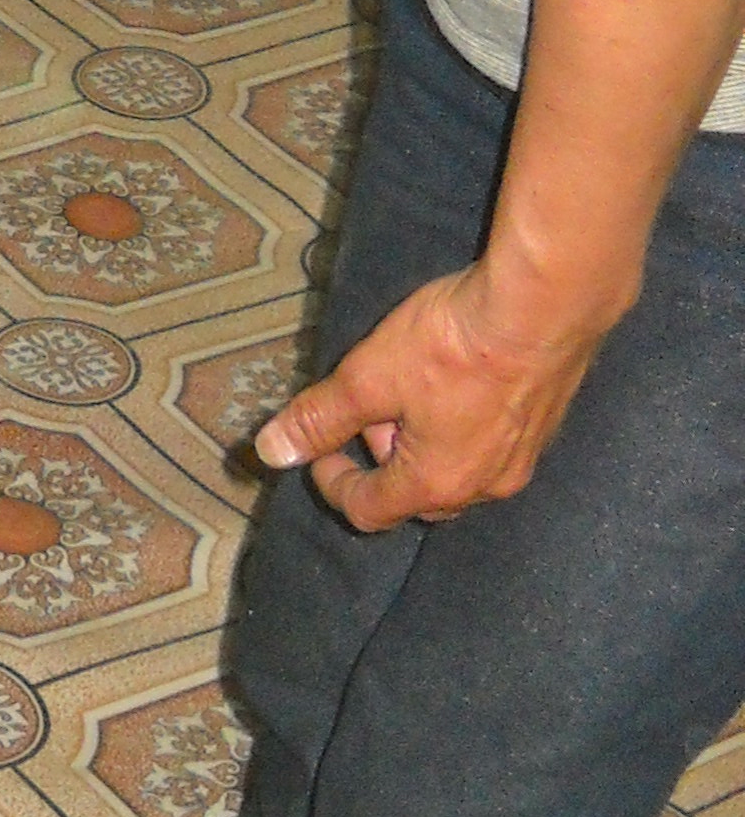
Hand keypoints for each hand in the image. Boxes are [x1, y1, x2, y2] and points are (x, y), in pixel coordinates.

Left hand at [253, 262, 618, 530]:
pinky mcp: (545, 426)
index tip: (319, 446)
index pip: (370, 512)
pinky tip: (455, 377)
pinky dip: (460, 426)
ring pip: (456, 469)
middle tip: (370, 406)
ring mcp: (523, 459)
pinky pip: (489, 445)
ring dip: (421, 441)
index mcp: (436, 485)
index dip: (333, 482)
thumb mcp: (368, 377)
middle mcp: (486, 487)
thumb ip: (320, 418)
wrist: (546, 304)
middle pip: (417, 495)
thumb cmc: (452, 344)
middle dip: (382, 457)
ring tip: (410, 383)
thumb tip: (270, 453)